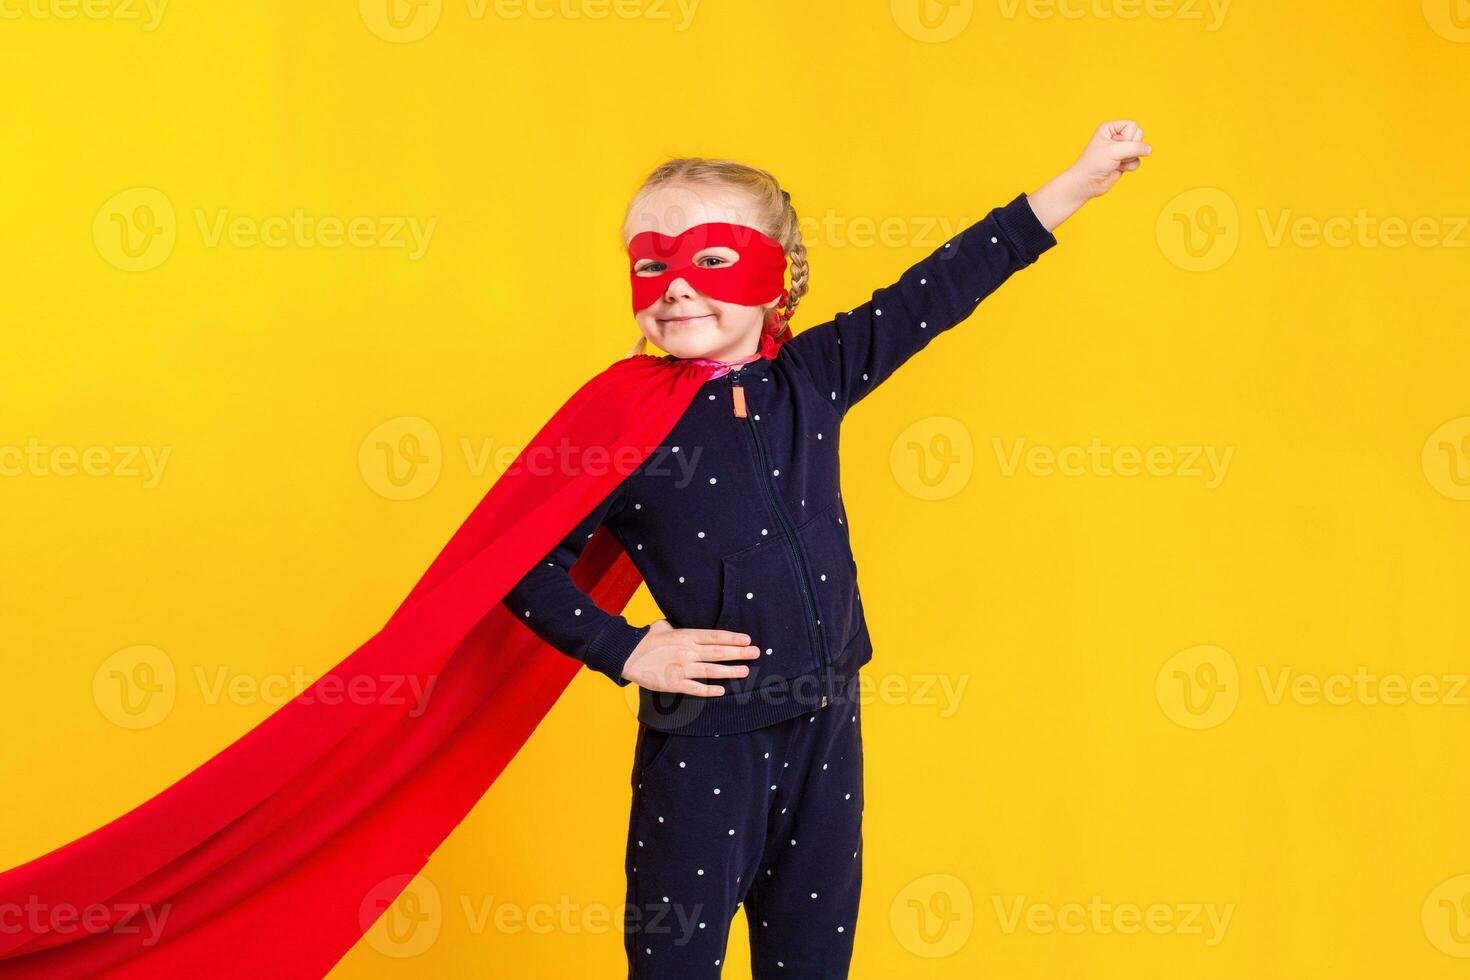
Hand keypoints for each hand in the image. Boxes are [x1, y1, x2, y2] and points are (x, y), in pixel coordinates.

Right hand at [621, 618, 760, 695]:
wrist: (627, 654)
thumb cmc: (645, 639)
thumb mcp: (663, 626)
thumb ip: (678, 626)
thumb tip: (685, 626)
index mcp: (686, 635)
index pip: (715, 636)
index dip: (733, 638)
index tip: (747, 640)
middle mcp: (687, 651)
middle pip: (718, 652)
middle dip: (739, 653)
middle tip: (756, 653)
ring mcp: (681, 668)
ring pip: (711, 670)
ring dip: (730, 671)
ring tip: (745, 671)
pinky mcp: (674, 683)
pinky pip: (695, 688)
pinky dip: (709, 690)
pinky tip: (722, 691)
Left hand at [1069, 119, 1151, 197]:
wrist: (1087, 183)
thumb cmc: (1095, 163)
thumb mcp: (1115, 150)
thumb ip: (1135, 147)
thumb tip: (1150, 149)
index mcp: (1110, 128)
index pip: (1133, 125)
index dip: (1127, 137)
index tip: (1114, 146)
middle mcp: (1116, 136)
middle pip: (1139, 136)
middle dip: (1130, 148)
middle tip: (1115, 155)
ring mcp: (1121, 149)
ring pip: (1139, 150)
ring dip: (1128, 159)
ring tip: (1115, 162)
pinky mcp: (1124, 161)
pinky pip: (1137, 161)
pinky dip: (1129, 167)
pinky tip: (1117, 169)